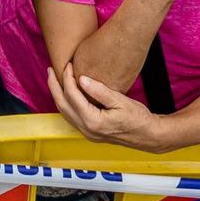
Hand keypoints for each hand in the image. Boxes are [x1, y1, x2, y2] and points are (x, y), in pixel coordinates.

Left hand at [46, 63, 160, 149]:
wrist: (149, 136)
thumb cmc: (138, 118)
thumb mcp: (120, 101)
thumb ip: (100, 91)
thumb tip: (82, 79)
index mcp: (93, 121)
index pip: (72, 96)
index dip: (68, 78)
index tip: (69, 64)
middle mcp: (87, 129)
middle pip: (62, 105)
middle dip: (54, 86)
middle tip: (50, 70)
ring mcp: (88, 133)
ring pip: (65, 112)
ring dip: (58, 95)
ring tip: (54, 79)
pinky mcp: (90, 132)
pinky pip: (71, 116)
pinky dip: (66, 103)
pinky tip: (66, 94)